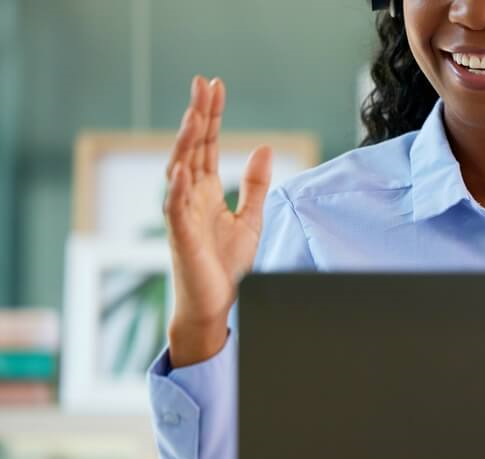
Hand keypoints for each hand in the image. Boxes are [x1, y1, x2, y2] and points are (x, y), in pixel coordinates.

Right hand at [163, 76, 272, 366]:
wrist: (215, 303)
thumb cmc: (225, 264)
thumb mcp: (250, 219)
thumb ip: (254, 184)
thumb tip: (263, 148)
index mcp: (205, 191)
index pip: (207, 145)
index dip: (211, 115)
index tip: (215, 86)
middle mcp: (190, 197)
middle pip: (192, 148)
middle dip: (197, 116)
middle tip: (203, 84)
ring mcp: (182, 216)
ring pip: (179, 171)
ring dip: (185, 144)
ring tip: (194, 116)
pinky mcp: (181, 239)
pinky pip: (175, 211)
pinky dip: (176, 190)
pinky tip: (181, 170)